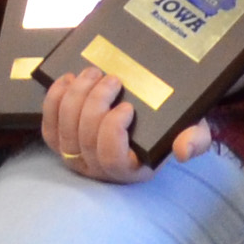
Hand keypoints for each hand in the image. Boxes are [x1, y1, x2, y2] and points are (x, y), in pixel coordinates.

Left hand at [38, 64, 211, 182]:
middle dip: (95, 102)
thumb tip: (182, 150)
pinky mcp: (60, 142)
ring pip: (65, 127)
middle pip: (84, 137)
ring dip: (76, 95)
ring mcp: (75, 156)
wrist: (153, 119)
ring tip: (94, 73)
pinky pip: (48, 124)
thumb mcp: (193, 133)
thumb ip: (195, 141)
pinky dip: (54, 100)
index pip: (110, 157)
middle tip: (112, 79)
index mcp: (129, 170)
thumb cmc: (171, 128)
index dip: (112, 130)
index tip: (128, 107)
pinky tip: (69, 81)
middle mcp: (98, 168)